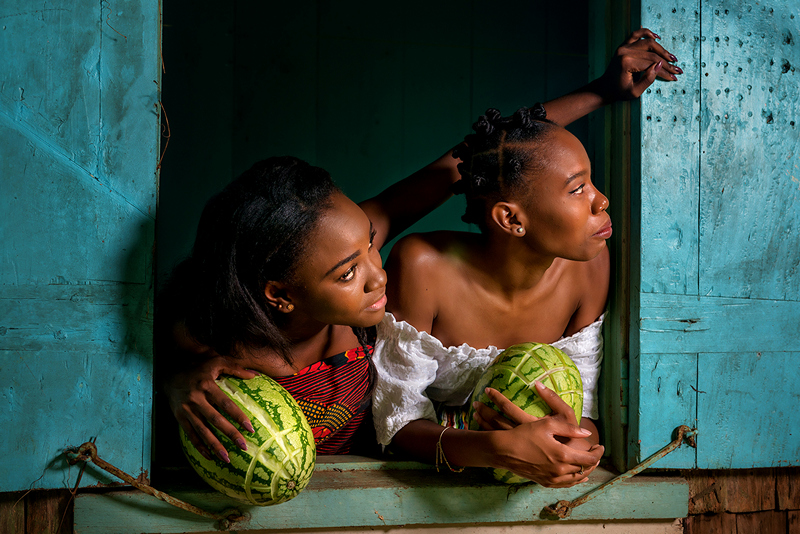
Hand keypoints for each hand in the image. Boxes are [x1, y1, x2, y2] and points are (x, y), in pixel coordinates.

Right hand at [163, 355, 259, 462]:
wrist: (169, 373)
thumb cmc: (198, 367)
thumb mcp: (216, 361)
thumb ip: (235, 368)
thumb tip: (255, 375)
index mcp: (207, 385)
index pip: (226, 404)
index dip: (238, 416)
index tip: (250, 428)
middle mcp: (196, 399)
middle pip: (215, 420)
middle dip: (230, 434)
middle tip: (244, 446)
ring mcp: (186, 410)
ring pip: (202, 431)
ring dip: (214, 445)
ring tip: (227, 458)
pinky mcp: (179, 417)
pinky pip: (190, 434)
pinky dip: (199, 446)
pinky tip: (209, 456)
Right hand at [480, 382, 603, 486]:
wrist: (504, 450)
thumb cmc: (525, 434)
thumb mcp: (547, 424)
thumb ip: (569, 428)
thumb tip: (587, 433)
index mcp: (563, 455)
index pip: (590, 458)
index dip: (598, 452)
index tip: (600, 446)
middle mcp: (560, 470)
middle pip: (585, 469)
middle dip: (593, 461)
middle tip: (595, 452)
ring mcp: (552, 478)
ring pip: (577, 479)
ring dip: (585, 470)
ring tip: (588, 462)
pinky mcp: (545, 482)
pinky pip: (565, 485)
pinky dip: (574, 480)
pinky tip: (576, 476)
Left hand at [598, 27, 682, 101]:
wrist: (606, 87)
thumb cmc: (619, 91)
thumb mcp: (634, 91)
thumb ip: (648, 79)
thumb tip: (659, 65)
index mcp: (627, 63)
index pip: (651, 64)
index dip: (664, 71)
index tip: (674, 76)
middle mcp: (625, 52)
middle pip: (652, 54)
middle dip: (666, 62)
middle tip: (676, 68)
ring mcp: (623, 47)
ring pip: (648, 43)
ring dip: (661, 49)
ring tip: (671, 57)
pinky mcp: (623, 45)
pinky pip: (636, 34)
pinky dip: (647, 33)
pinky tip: (657, 37)